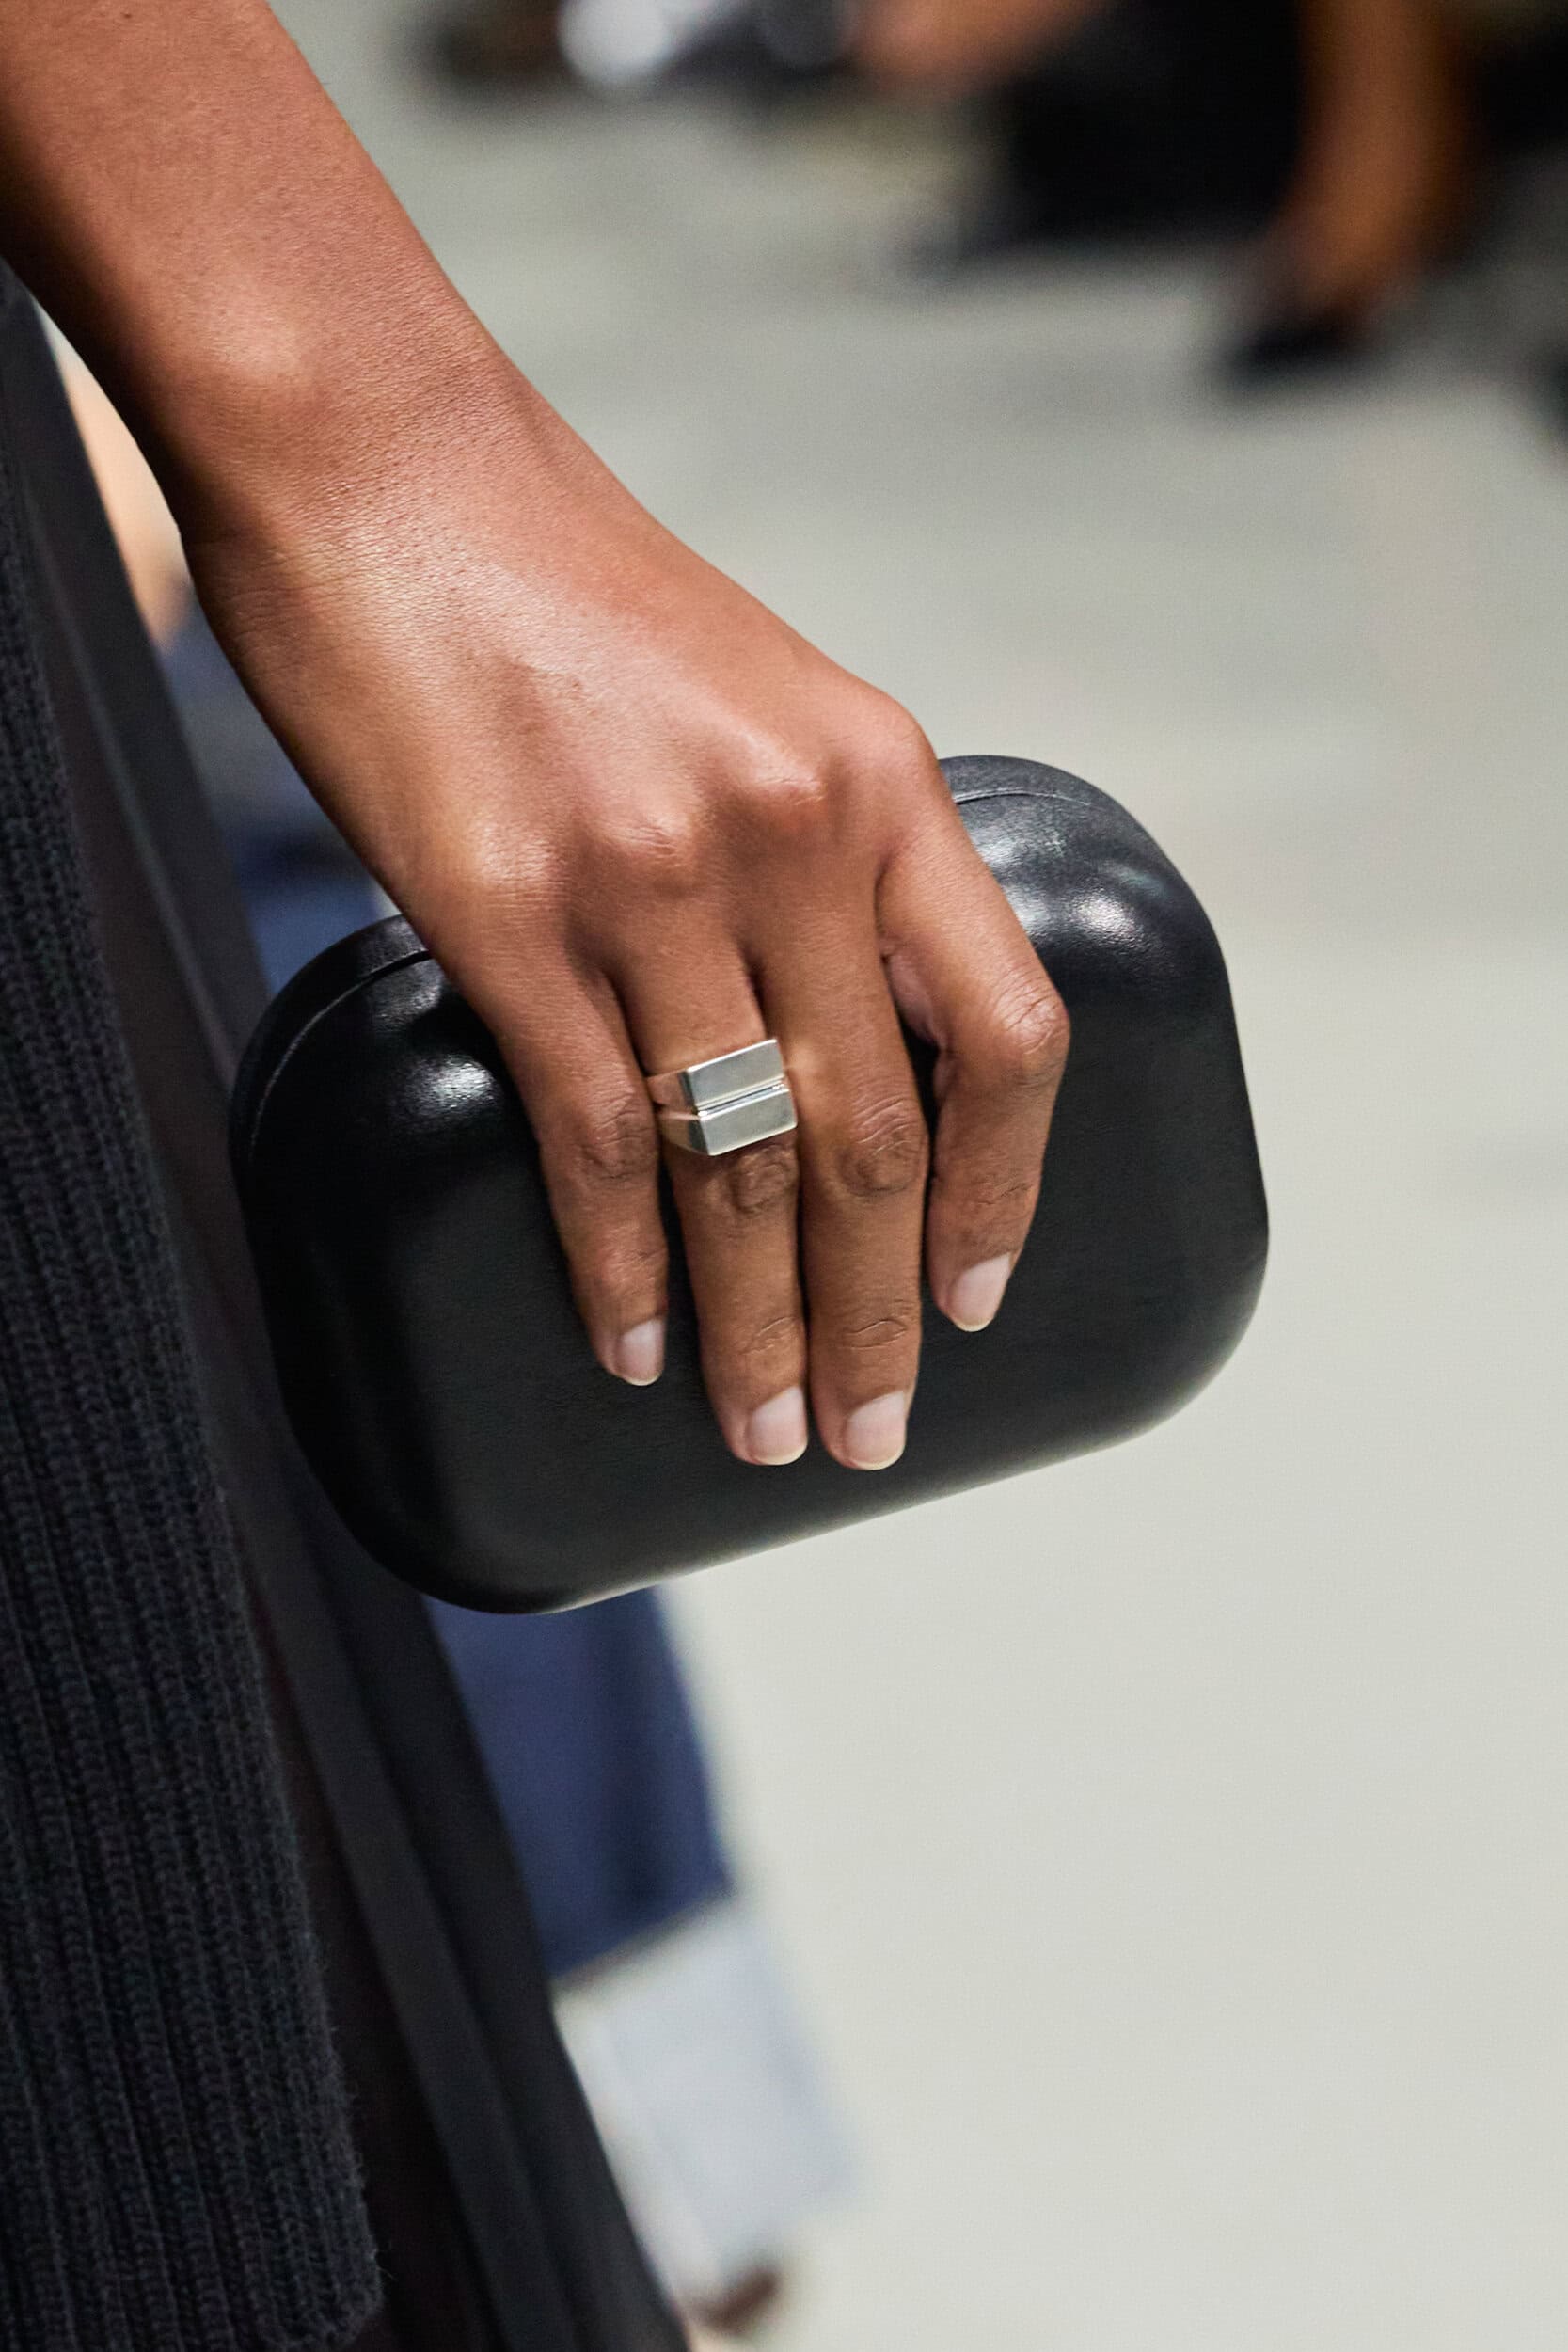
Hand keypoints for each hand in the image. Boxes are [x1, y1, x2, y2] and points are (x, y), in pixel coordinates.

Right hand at [185, 339, 1067, 1471]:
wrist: (386, 463)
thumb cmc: (568, 581)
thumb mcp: (765, 698)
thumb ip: (822, 859)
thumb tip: (833, 1040)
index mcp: (881, 780)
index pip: (1010, 1031)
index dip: (1006, 1192)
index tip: (977, 1295)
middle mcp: (792, 835)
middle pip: (874, 1139)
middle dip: (874, 1314)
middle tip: (869, 1426)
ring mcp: (652, 881)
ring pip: (740, 1165)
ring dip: (756, 1325)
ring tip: (759, 1425)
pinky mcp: (508, 918)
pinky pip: (595, 1141)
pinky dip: (622, 1266)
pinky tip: (635, 1339)